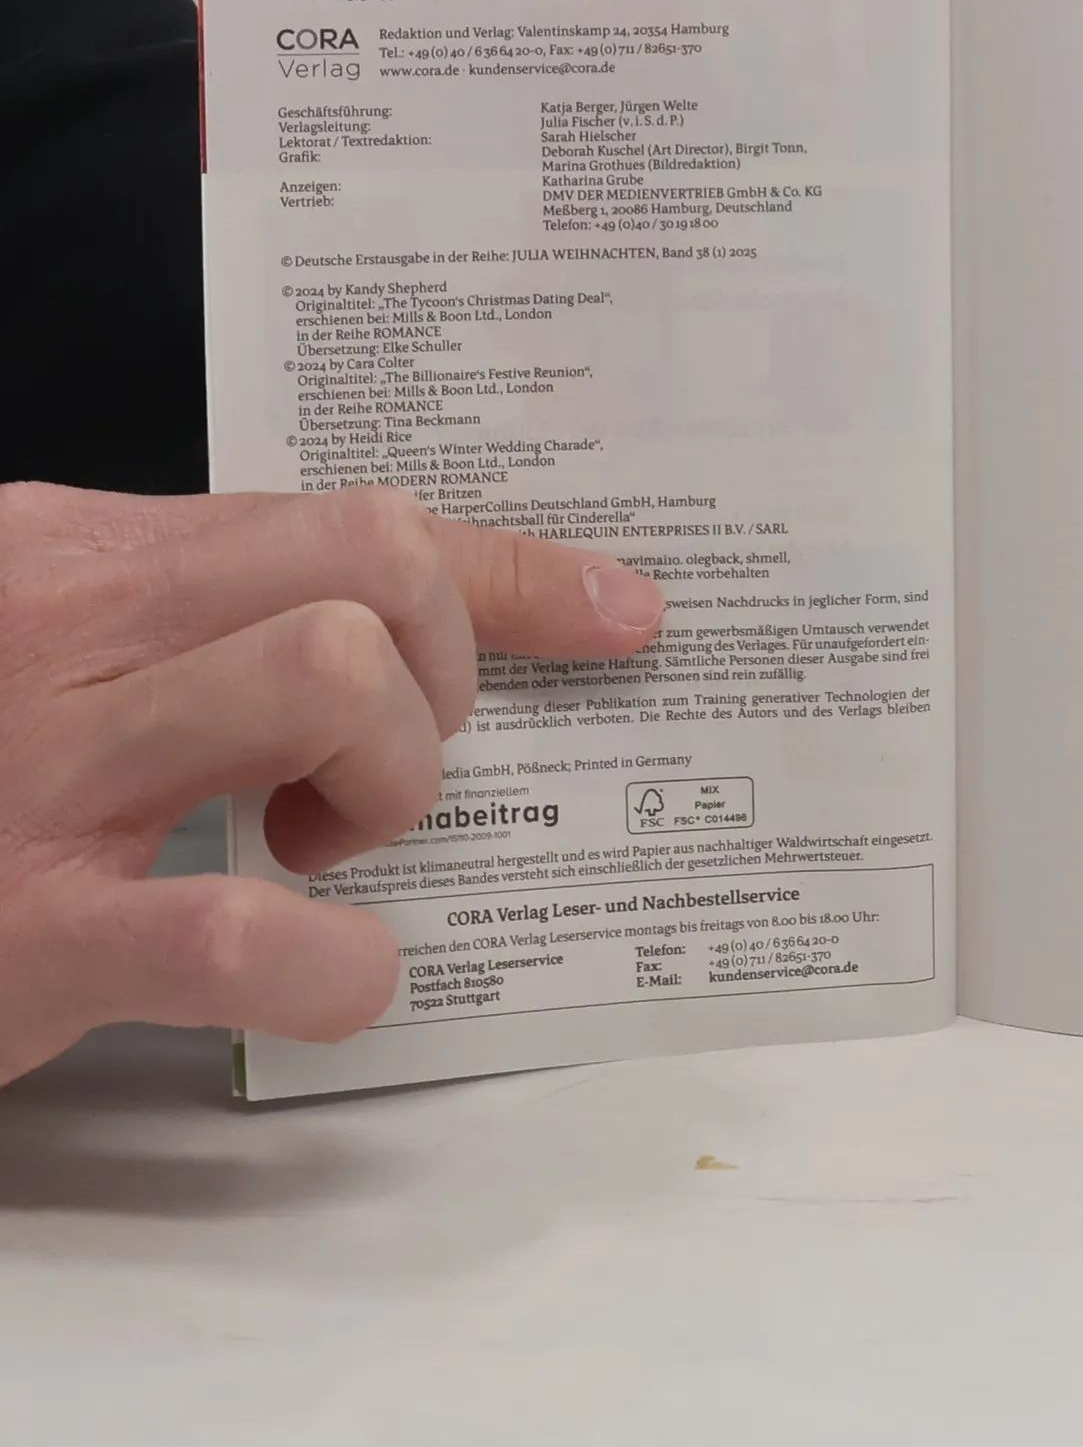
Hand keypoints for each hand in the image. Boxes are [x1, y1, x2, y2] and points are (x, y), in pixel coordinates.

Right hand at [0, 482, 665, 1084]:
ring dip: (393, 785)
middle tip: (376, 768)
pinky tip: (328, 970)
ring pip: (333, 679)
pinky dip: (341, 965)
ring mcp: (41, 777)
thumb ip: (224, 616)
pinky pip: (245, 930)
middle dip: (442, 683)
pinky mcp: (25, 932)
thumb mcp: (77, 648)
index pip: (355, 519)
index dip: (510, 573)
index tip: (617, 612)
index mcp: (88, 554)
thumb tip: (429, 625)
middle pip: (371, 572)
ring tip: (319, 843)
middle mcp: (67, 633)